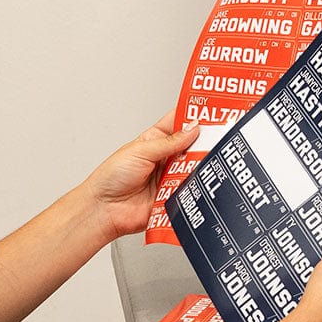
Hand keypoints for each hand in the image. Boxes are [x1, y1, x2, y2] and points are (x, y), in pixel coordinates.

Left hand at [82, 112, 200, 241]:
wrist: (104, 210)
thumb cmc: (111, 178)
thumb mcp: (141, 151)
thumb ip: (169, 142)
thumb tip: (192, 128)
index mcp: (154, 140)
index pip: (178, 123)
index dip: (192, 116)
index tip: (211, 111)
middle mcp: (164, 158)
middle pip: (191, 146)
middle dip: (204, 141)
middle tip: (218, 137)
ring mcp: (170, 178)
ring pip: (194, 167)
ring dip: (201, 164)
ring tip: (208, 159)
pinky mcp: (174, 197)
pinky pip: (192, 190)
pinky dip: (198, 186)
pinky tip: (201, 181)